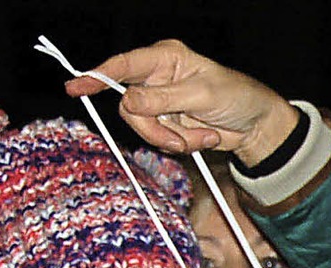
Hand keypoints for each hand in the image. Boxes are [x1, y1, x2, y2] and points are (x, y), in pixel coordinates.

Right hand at [65, 39, 297, 164]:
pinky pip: (162, 142)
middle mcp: (158, 78)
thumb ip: (163, 99)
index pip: (123, 65)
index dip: (97, 75)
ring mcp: (162, 104)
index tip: (76, 85)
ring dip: (176, 140)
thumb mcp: (202, 95)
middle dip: (155, 130)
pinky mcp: (169, 125)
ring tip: (203, 135)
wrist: (254, 125)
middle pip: (131, 110)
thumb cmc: (236, 97)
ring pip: (147, 130)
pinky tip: (204, 136)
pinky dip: (184, 145)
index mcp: (165, 58)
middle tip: (180, 139)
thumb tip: (129, 102)